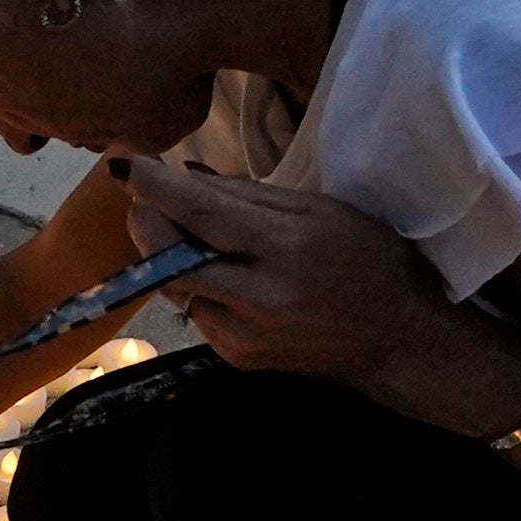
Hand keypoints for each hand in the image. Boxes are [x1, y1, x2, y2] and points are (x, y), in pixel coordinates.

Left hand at [120, 154, 520, 421]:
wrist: (396, 337)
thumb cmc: (367, 258)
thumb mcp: (318, 209)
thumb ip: (247, 194)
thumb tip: (185, 176)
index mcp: (285, 250)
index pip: (204, 216)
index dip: (156, 189)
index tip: (124, 163)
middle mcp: (259, 298)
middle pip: (172, 259)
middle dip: (148, 222)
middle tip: (145, 194)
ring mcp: (243, 336)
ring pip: (177, 287)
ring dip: (171, 254)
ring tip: (189, 229)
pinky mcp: (236, 358)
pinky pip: (196, 311)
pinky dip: (195, 284)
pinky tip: (221, 270)